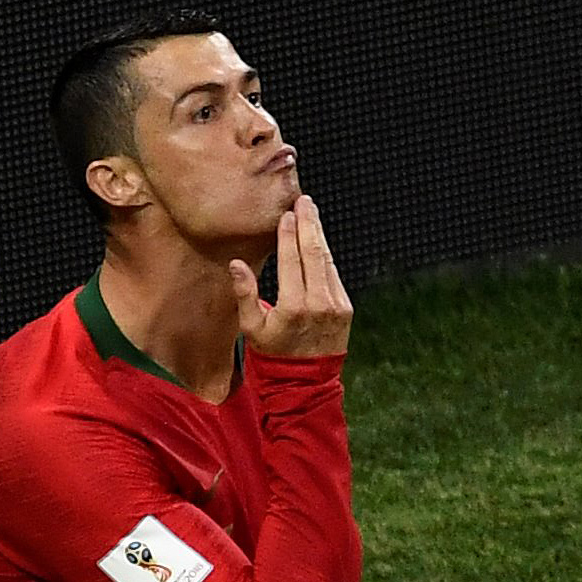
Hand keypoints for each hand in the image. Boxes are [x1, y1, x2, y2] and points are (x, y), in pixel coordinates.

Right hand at [229, 195, 352, 356]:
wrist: (305, 380)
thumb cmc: (272, 353)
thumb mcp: (251, 328)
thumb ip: (244, 293)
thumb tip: (235, 264)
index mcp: (293, 307)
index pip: (292, 260)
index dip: (289, 234)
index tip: (286, 214)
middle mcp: (318, 303)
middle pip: (314, 253)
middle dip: (309, 223)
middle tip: (304, 201)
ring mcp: (336, 305)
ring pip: (327, 260)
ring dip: (319, 235)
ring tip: (311, 213)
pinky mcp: (346, 308)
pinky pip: (334, 274)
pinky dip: (325, 255)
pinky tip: (318, 240)